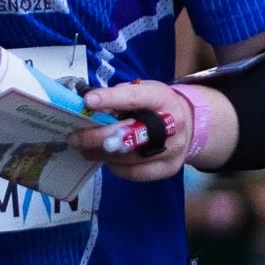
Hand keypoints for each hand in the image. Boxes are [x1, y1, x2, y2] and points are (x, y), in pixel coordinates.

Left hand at [80, 80, 223, 182]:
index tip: (88, 101)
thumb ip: (120, 97)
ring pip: (130, 157)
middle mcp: (172, 124)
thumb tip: (89, 106)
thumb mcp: (143, 91)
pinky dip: (116, 167)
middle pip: (131, 133)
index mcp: (163, 98)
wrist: (189, 125)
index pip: (135, 97)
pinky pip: (136, 173)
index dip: (111, 99)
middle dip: (98, 136)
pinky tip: (105, 159)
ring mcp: (173, 149)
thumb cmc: (156, 106)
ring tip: (84, 149)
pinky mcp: (169, 169)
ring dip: (102, 155)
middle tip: (75, 137)